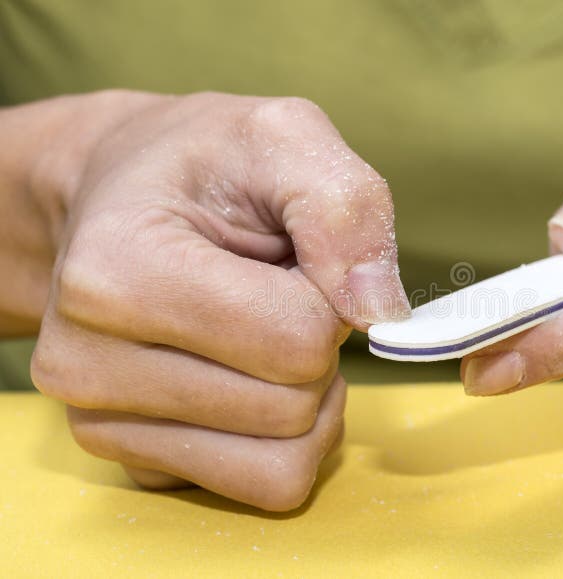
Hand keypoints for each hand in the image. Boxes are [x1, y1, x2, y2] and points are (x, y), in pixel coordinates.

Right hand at [27, 90, 408, 509]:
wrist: (121, 201)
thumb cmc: (202, 166)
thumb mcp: (282, 138)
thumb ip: (344, 208)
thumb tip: (380, 312)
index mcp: (115, 273)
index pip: (296, 340)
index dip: (330, 298)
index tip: (296, 260)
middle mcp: (87, 364)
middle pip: (291, 410)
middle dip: (317, 350)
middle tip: (280, 295)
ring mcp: (103, 425)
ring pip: (283, 467)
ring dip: (309, 400)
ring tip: (267, 335)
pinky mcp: (136, 463)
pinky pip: (261, 485)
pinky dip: (284, 438)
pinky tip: (248, 376)